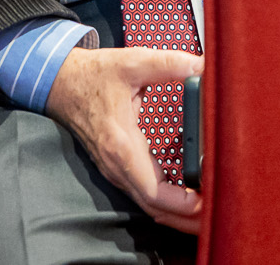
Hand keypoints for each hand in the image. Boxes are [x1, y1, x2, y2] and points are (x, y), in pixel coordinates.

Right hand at [45, 45, 203, 233]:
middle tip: (218, 210)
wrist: (61, 83)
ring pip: (149, 204)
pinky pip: (143, 194)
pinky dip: (166, 201)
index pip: (152, 192)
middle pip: (154, 208)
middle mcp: (117, 165)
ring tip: (208, 208)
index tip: (205, 200)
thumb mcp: (132, 62)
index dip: (181, 202)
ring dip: (177, 212)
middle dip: (186, 217)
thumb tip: (202, 66)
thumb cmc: (94, 75)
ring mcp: (115, 170)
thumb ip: (169, 64)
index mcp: (121, 145)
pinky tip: (187, 195)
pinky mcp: (117, 167)